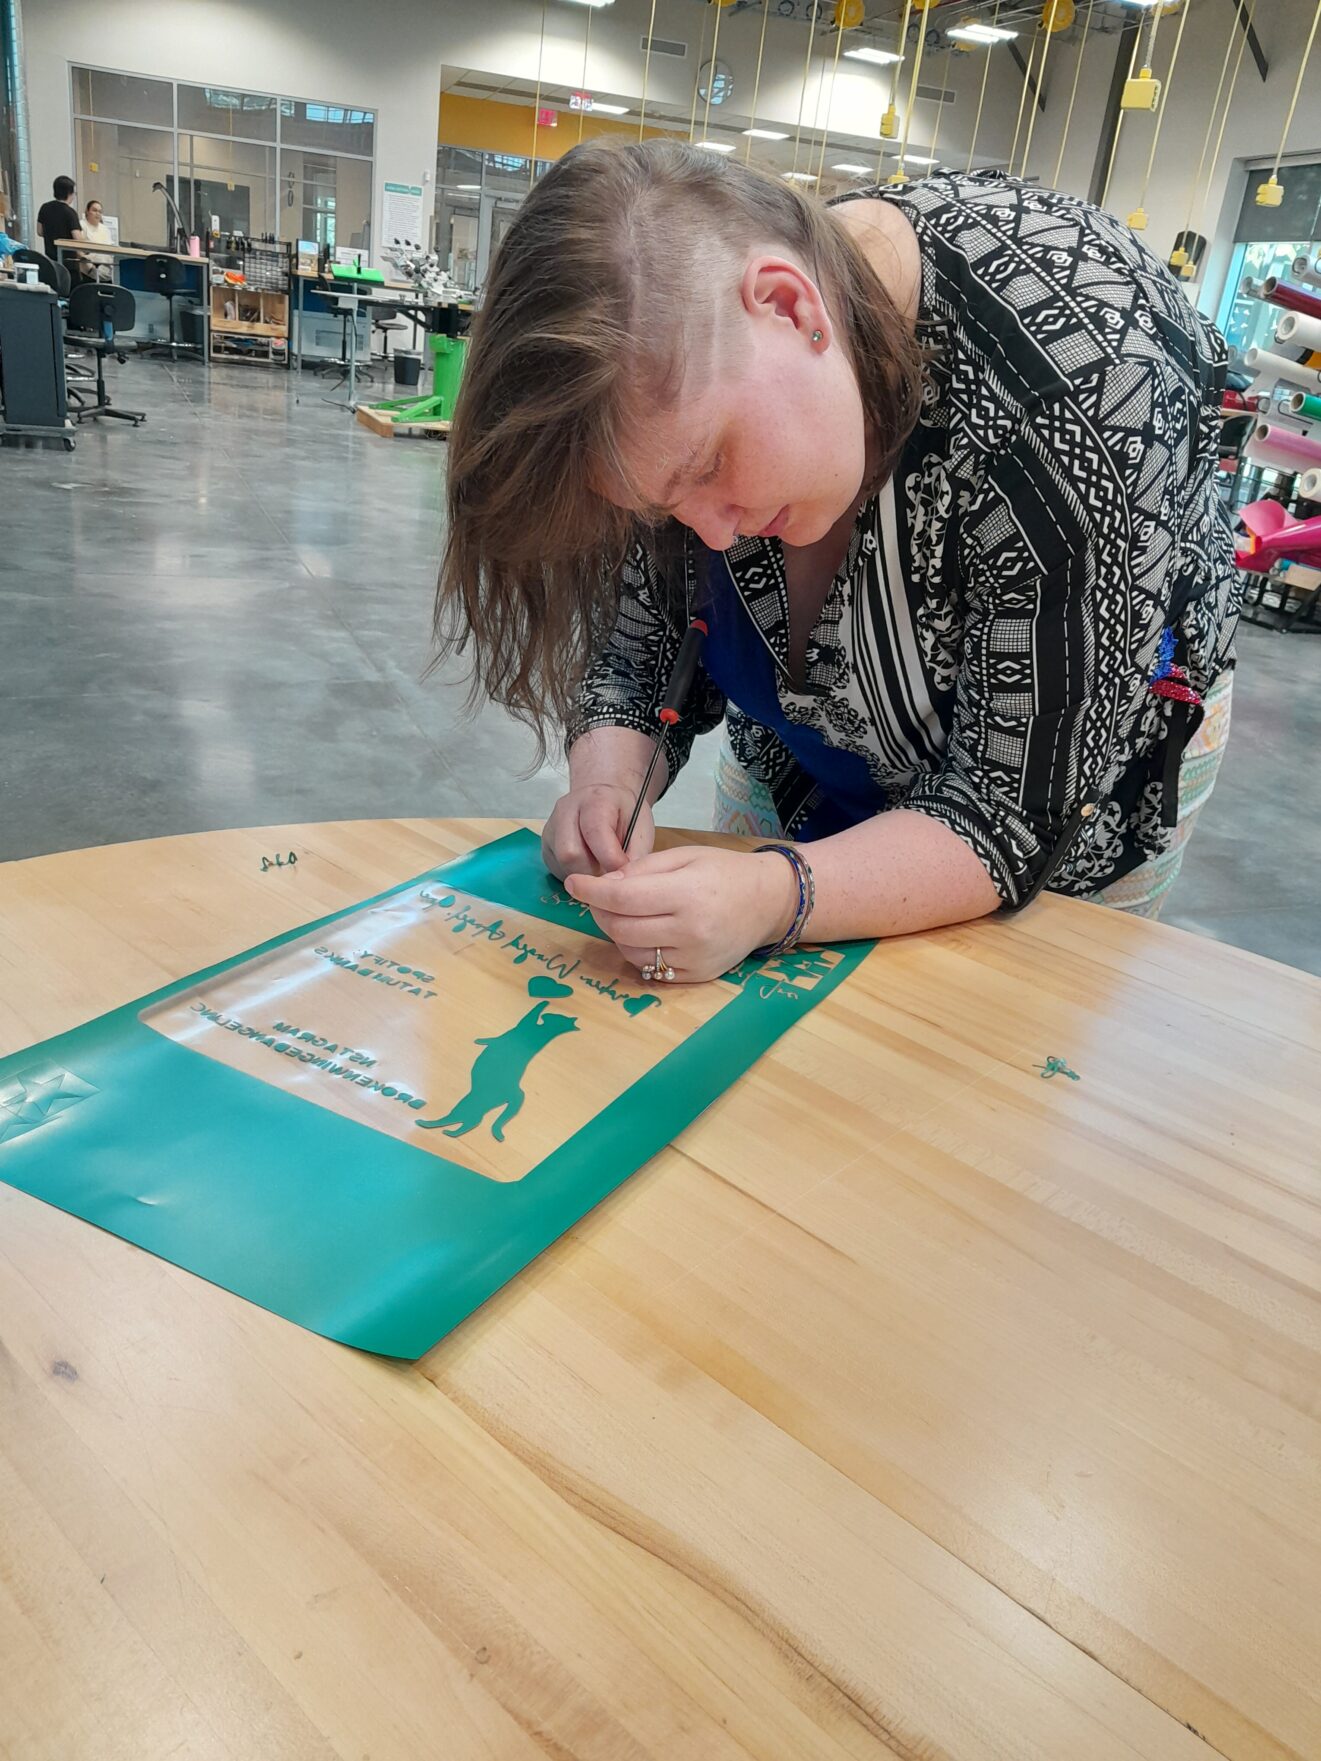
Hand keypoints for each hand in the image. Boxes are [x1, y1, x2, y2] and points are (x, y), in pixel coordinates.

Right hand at [542, 784, 653, 880]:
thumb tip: (625, 882)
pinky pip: (558, 870)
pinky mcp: (546, 847)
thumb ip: (636, 853)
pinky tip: (590, 868)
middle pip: (570, 853)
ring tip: (602, 870)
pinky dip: (576, 877)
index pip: (595, 833)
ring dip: (584, 877)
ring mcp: (551, 829)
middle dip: (593, 873)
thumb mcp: (641, 827)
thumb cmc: (625, 814)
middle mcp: (566, 811)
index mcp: (595, 800)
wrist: (606, 799)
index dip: (611, 860)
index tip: (624, 871)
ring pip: (562, 865)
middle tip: (611, 876)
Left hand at [565, 845, 799, 982]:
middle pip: (620, 928)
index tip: (573, 884)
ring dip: (617, 933)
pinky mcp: (696, 976)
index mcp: (687, 893)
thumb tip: (604, 885)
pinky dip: (639, 951)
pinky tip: (648, 933)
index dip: (591, 891)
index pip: (623, 897)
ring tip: (628, 914)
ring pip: (630, 952)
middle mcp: (690, 931)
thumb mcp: (684, 857)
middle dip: (601, 912)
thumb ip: (642, 870)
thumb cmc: (724, 872)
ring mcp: (694, 958)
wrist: (769, 902)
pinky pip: (650, 969)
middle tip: (602, 898)